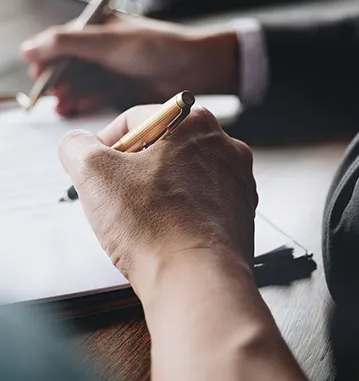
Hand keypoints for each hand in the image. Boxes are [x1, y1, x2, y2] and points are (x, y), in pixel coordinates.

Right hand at [22, 14, 238, 115]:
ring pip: (84, 83)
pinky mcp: (125, 88)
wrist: (196, 66)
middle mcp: (105, 48)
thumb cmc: (158, 47)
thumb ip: (67, 43)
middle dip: (59, 81)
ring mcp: (115, 69)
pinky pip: (99, 95)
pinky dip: (88, 100)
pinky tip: (78, 107)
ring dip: (72, 93)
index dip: (48, 59)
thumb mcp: (108, 42)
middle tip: (53, 96)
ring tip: (64, 106)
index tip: (39, 76)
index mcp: (99, 28)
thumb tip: (29, 48)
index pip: (62, 42)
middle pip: (71, 66)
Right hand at [58, 105, 257, 294]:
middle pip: (163, 145)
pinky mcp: (240, 208)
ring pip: (184, 172)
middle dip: (134, 167)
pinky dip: (182, 208)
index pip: (137, 119)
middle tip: (117, 193)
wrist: (197, 280)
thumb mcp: (94, 174)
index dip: (107, 143)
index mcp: (194, 122)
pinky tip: (167, 228)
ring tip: (143, 215)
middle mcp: (223, 144)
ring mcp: (236, 177)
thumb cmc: (155, 228)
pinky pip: (202, 198)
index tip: (98, 166)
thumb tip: (78, 144)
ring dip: (159, 188)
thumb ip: (77, 146)